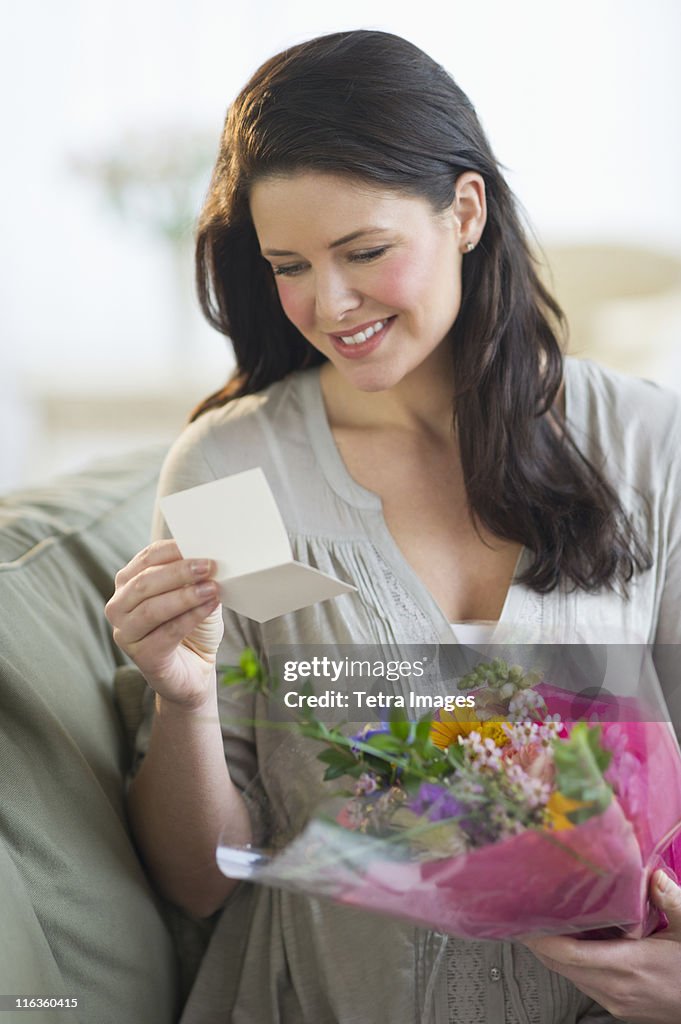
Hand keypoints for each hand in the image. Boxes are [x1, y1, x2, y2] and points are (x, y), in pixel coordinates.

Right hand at [105, 539, 223, 708]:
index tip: (200, 548)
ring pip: (152, 608)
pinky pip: (167, 632)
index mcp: (129, 582)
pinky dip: (191, 617)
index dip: (173, 551)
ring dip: (185, 596)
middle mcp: (119, 606)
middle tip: (209, 567)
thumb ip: (195, 577)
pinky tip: (210, 607)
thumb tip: (209, 559)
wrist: (194, 670)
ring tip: (212, 589)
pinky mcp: (141, 655)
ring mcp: (125, 632)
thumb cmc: (191, 628)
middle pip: (145, 582)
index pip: (147, 557)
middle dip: (179, 572)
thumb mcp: (195, 595)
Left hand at [523, 870, 680, 1022]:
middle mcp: (616, 987)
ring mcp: (615, 1001)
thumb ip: (671, 899)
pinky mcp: (618, 1007)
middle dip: (538, 942)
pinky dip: (570, 964)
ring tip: (540, 924)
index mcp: (630, 964)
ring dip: (553, 953)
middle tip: (523, 914)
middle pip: (561, 965)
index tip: (525, 919)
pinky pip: (583, 984)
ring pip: (570, 976)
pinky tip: (570, 944)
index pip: (570, 954)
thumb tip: (653, 874)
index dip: (542, 938)